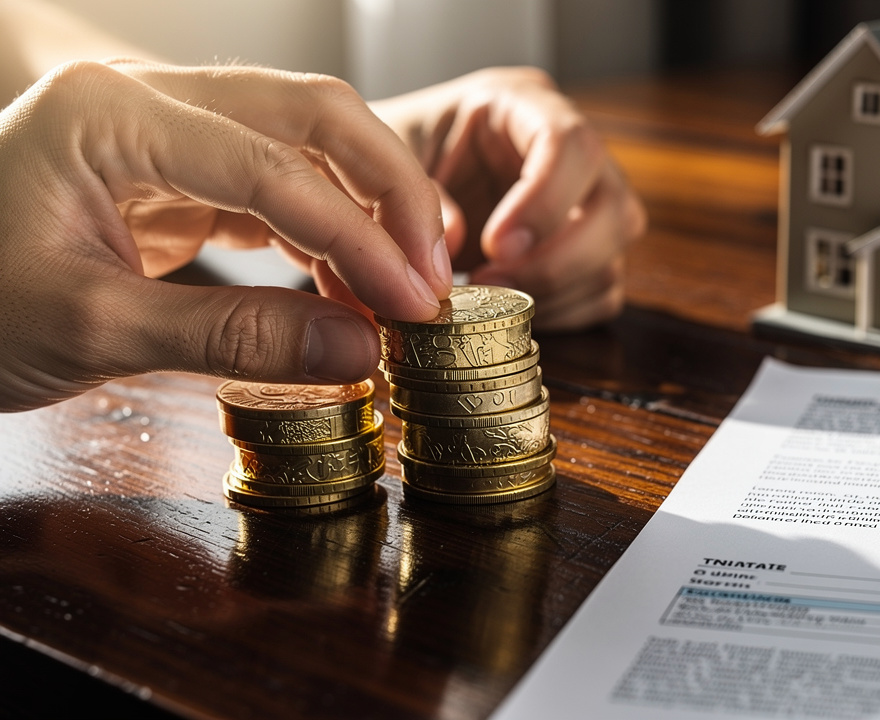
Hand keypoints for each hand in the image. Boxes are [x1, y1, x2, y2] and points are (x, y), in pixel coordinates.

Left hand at [0, 60, 452, 410]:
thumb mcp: (90, 332)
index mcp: (111, 115)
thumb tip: (360, 352)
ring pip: (306, 139)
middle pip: (311, 113)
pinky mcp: (177, 173)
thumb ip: (231, 339)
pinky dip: (327, 233)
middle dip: (388, 191)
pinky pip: (278, 184)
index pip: (271, 164)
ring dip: (367, 210)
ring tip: (405, 290)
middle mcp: (146, 101)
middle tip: (435, 275)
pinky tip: (353, 286)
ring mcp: (165, 130)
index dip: (358, 237)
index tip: (414, 303)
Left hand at [371, 67, 645, 330]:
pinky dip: (560, 314)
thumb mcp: (384, 161)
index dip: (545, 201)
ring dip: (555, 292)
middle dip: (557, 260)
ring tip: (489, 301)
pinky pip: (602, 295)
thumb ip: (417, 196)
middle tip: (491, 284)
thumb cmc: (387, 162)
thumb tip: (454, 243)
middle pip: (615, 208)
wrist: (386, 189)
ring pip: (612, 257)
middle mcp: (572, 154)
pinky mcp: (587, 255)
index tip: (496, 246)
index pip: (572, 144)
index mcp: (523, 105)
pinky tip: (507, 313)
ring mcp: (587, 207)